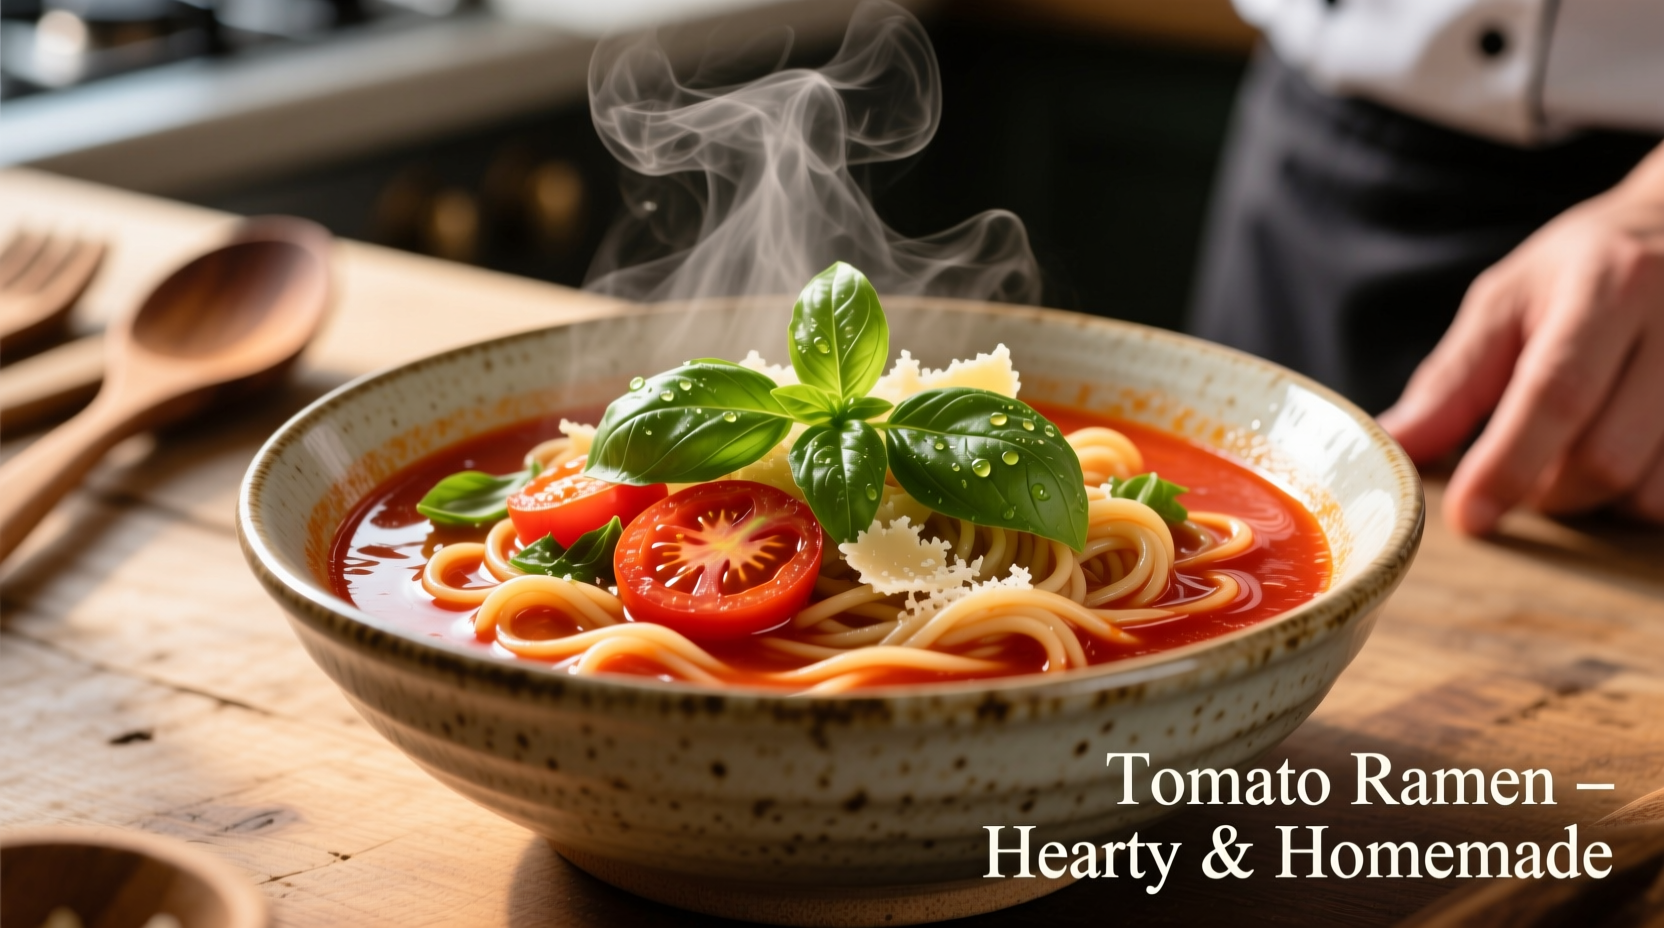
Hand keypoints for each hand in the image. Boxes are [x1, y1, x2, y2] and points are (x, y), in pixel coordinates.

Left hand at [1378, 142, 1663, 534]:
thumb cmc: (1582, 272)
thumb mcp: (1506, 305)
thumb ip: (1452, 381)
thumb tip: (1392, 447)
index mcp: (1610, 285)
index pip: (1556, 393)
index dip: (1506, 464)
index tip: (1468, 515)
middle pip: (1607, 456)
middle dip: (1547, 490)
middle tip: (1521, 473)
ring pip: (1654, 489)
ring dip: (1598, 500)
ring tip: (1573, 457)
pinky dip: (1643, 497)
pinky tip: (1624, 459)